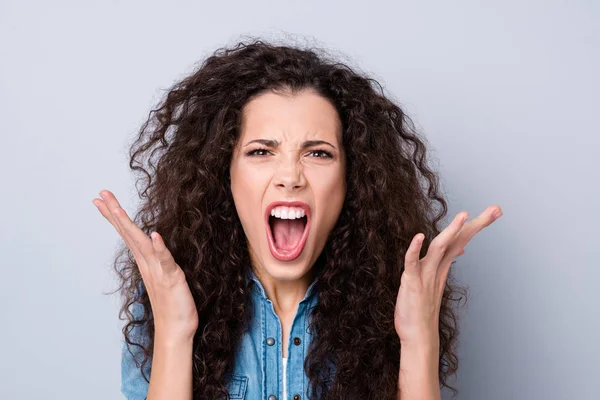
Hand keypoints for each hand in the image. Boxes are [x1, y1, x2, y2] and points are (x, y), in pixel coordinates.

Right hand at [93, 189, 198, 341]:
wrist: (176, 331)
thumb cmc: (172, 305)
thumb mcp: (164, 276)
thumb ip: (157, 260)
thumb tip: (153, 244)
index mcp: (145, 261)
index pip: (127, 234)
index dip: (115, 217)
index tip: (101, 200)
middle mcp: (147, 263)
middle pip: (129, 234)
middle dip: (115, 214)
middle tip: (101, 195)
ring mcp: (157, 270)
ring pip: (141, 244)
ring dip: (129, 226)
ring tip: (117, 209)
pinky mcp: (171, 278)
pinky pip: (164, 260)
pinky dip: (159, 248)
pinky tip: (154, 235)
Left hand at [394, 205, 502, 345]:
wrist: (418, 338)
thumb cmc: (423, 310)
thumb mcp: (435, 281)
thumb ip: (444, 263)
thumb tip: (458, 248)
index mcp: (442, 265)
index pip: (461, 240)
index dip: (476, 224)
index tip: (494, 211)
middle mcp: (437, 268)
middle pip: (458, 240)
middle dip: (476, 224)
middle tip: (496, 210)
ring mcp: (426, 275)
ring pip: (439, 247)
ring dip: (451, 231)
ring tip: (464, 215)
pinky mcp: (412, 283)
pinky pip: (412, 262)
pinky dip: (414, 249)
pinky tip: (419, 236)